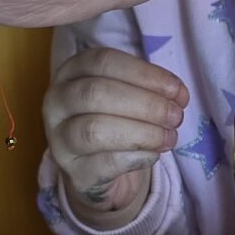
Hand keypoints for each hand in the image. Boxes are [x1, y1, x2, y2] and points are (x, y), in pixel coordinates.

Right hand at [44, 47, 187, 219]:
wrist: (99, 170)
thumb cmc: (116, 121)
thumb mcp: (128, 95)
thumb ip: (150, 88)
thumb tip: (177, 95)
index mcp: (71, 71)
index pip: (103, 61)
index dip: (143, 73)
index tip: (176, 90)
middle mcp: (57, 102)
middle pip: (96, 93)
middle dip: (145, 104)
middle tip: (175, 116)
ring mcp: (59, 139)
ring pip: (95, 130)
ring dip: (142, 133)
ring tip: (170, 137)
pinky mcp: (74, 173)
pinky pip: (105, 163)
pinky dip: (137, 157)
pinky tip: (154, 154)